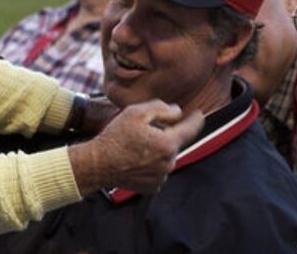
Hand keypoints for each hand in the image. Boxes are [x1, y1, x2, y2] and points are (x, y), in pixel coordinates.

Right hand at [68, 100, 203, 195]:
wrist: (97, 164)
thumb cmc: (115, 137)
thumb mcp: (136, 112)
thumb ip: (161, 109)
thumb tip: (177, 112)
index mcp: (167, 144)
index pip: (190, 130)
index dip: (196, 120)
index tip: (199, 114)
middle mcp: (168, 163)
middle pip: (174, 143)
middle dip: (165, 135)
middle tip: (143, 131)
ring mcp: (161, 177)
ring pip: (166, 157)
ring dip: (157, 150)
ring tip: (136, 147)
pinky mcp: (153, 187)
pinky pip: (158, 171)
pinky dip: (152, 165)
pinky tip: (136, 160)